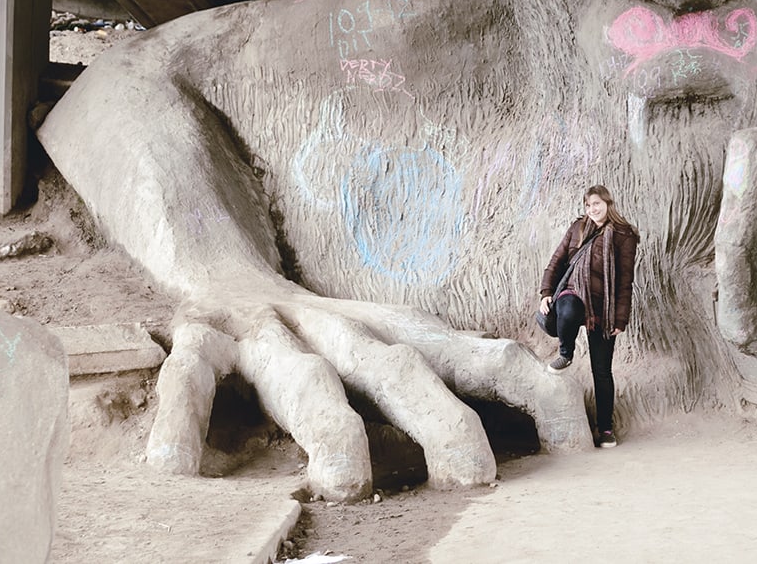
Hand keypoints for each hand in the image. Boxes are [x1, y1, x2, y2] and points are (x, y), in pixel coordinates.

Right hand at [144, 282, 591, 500]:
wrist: (223, 272)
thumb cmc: (335, 343)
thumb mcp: (405, 354)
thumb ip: (460, 391)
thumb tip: (558, 447)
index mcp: (412, 338)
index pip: (493, 360)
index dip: (541, 400)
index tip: (581, 453)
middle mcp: (350, 334)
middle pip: (405, 370)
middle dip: (445, 422)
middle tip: (475, 480)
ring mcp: (275, 339)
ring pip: (306, 379)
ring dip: (330, 427)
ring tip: (347, 483)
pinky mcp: (202, 346)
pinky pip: (191, 379)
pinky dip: (184, 417)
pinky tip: (175, 466)